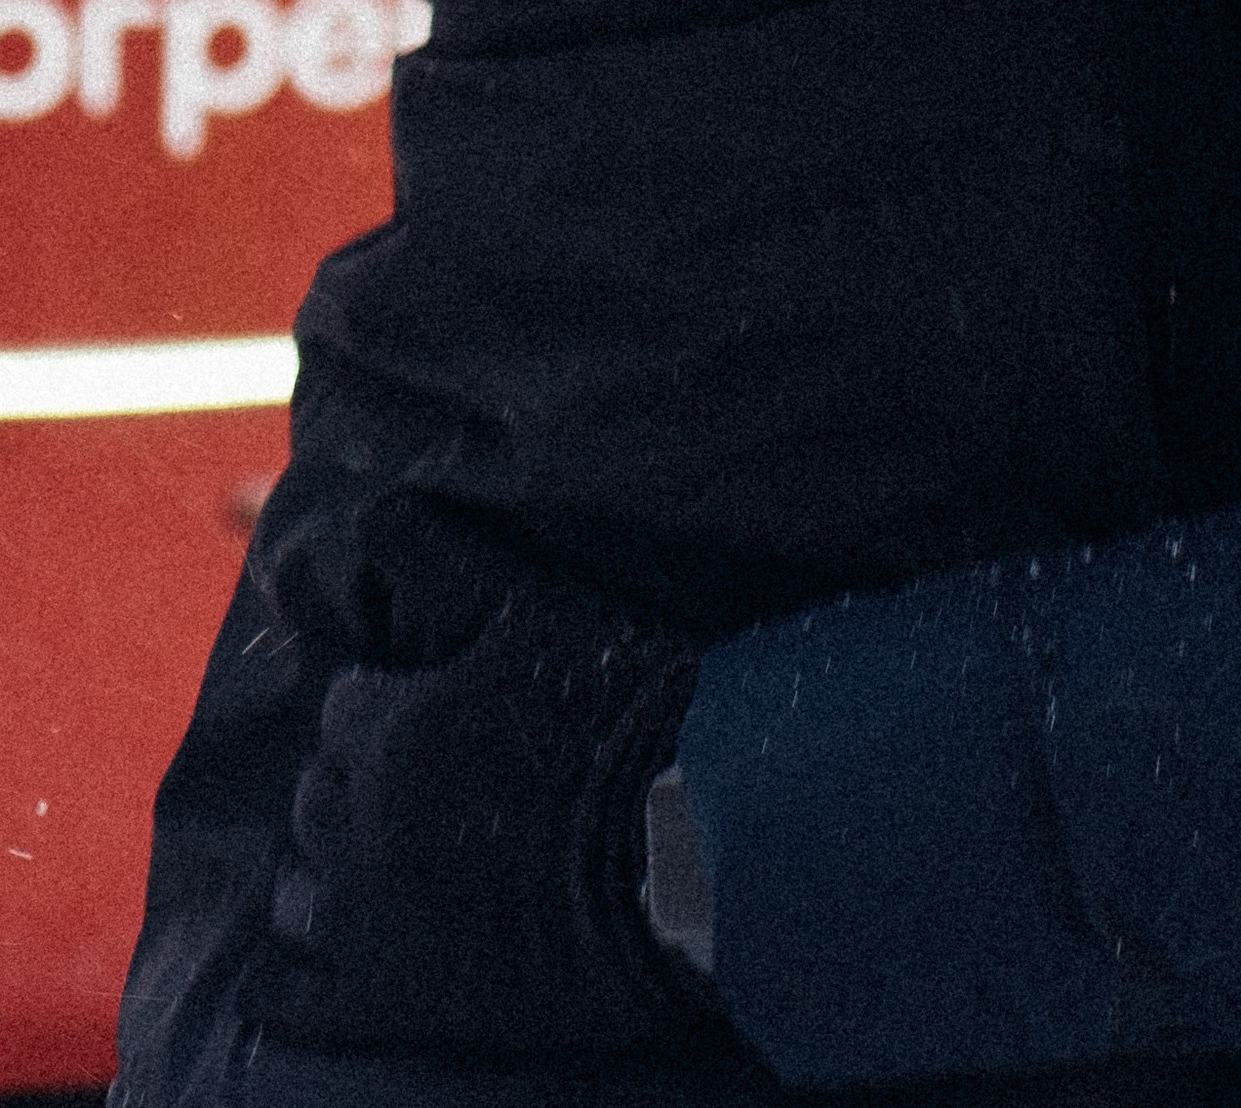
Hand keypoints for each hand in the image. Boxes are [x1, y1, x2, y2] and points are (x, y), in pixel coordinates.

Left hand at [241, 566, 708, 1059]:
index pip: (345, 710)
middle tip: (410, 790)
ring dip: (327, 874)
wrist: (688, 853)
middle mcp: (362, 823)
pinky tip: (305, 967)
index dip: (384, 710)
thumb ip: (442, 558)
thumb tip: (374, 508)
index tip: (423, 715)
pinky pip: (293, 997)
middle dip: (354, 787)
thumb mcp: (536, 609)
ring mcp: (372, 918)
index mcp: (389, 730)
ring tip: (377, 867)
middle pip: (318, 796)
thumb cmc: (619, 717)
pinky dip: (287, 982)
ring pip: (301, 891)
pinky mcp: (393, 997)